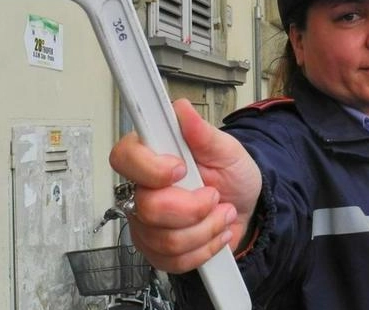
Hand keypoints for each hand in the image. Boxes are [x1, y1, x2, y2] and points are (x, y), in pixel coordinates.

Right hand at [109, 98, 262, 272]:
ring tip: (219, 213)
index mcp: (152, 154)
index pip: (125, 158)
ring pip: (164, 239)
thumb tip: (182, 109)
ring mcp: (144, 221)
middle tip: (214, 196)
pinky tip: (213, 233)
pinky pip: (172, 260)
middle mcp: (141, 187)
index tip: (181, 169)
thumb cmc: (231, 175)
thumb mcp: (226, 149)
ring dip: (205, 229)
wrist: (243, 208)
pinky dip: (204, 248)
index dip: (150, 168)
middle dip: (193, 208)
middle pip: (148, 207)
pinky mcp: (154, 248)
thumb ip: (203, 132)